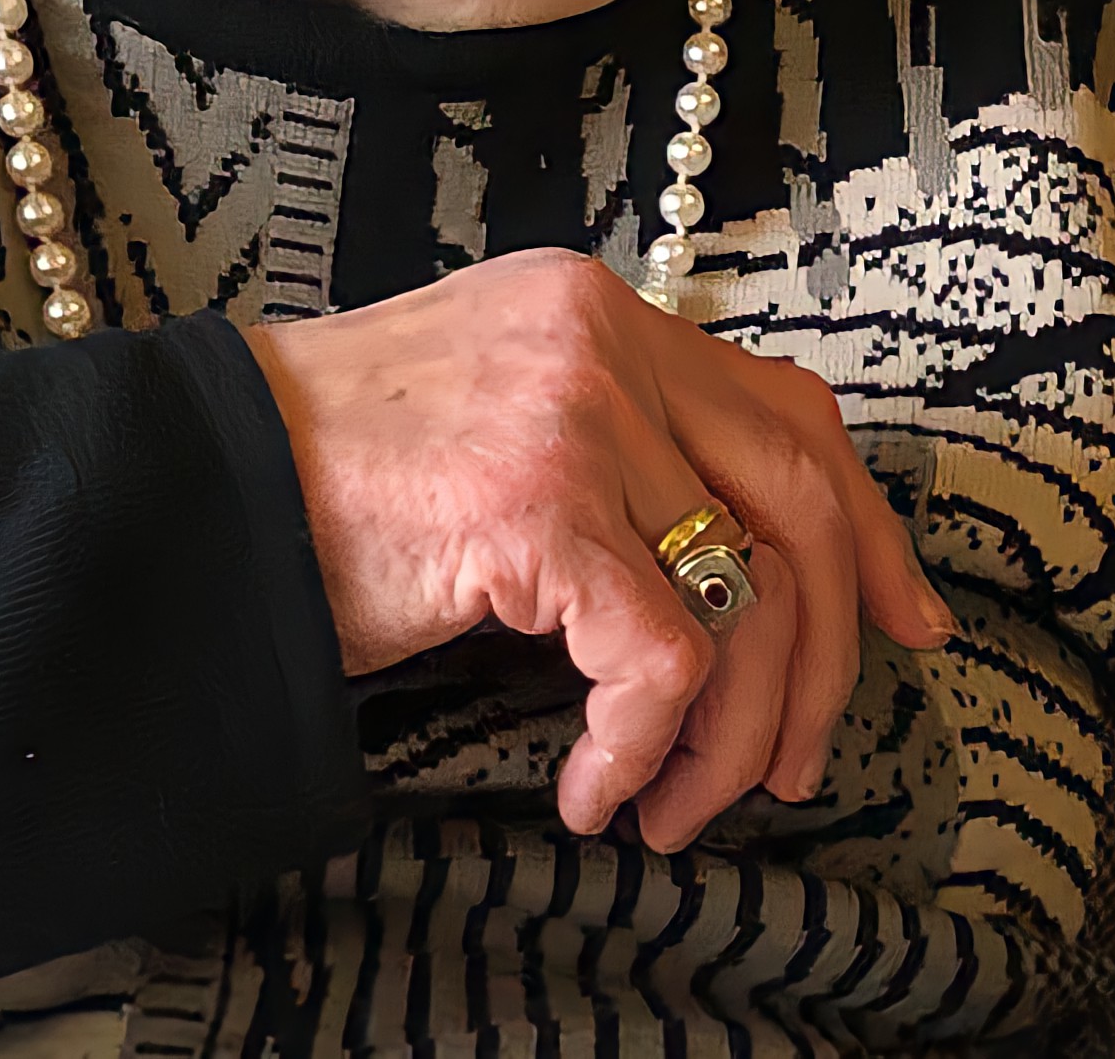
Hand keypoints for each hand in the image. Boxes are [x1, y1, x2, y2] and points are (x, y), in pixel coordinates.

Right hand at [247, 249, 952, 849]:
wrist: (203, 484)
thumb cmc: (332, 472)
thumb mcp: (495, 410)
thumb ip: (609, 441)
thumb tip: (734, 569)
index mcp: (598, 310)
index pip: (789, 408)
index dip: (867, 527)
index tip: (910, 623)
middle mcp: (601, 338)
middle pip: (797, 498)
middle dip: (824, 656)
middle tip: (797, 767)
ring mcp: (573, 412)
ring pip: (744, 595)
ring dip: (731, 737)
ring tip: (672, 805)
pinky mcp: (536, 503)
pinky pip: (661, 659)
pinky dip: (642, 749)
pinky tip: (592, 792)